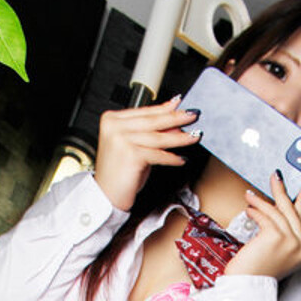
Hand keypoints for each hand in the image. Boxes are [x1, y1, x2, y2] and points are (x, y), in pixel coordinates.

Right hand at [93, 97, 201, 211]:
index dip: (164, 108)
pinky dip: (171, 158)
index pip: (144, 111)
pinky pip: (157, 154)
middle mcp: (114, 127)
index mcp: (112, 120)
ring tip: (194, 136)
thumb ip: (151, 134)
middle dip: (176, 118)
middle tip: (193, 115)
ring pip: (157, 137)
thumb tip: (174, 124)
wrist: (106, 195)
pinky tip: (181, 159)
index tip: (179, 104)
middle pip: (152, 121)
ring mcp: (121, 140)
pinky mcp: (130, 154)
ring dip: (179, 138)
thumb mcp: (134, 147)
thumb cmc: (118, 173)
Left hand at [224, 173, 300, 279]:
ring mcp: (291, 242)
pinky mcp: (277, 237)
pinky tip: (249, 210)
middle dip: (282, 192)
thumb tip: (279, 210)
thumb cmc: (257, 271)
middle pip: (292, 212)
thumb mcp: (277, 253)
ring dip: (261, 202)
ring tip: (250, 195)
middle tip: (275, 177)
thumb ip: (285, 235)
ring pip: (277, 213)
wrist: (247, 285)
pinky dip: (255, 212)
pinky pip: (266, 218)